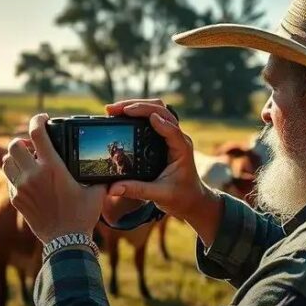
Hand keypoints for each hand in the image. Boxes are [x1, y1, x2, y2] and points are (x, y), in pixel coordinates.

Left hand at [3, 113, 106, 243]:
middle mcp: (33, 175)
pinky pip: (9, 179)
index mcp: (53, 168)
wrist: (65, 241)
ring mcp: (21, 188)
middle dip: (22, 141)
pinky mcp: (16, 199)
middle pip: (14, 145)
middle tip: (32, 145)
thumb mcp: (95, 192)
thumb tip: (109, 166)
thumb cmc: (82, 216)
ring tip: (27, 160)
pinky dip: (16, 175)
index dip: (37, 120)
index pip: (37, 133)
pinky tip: (28, 179)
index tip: (42, 119)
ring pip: (7, 162)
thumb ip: (97, 175)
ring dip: (15, 157)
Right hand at [105, 99, 222, 243]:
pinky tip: (121, 116)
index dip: (151, 118)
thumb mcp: (159, 195)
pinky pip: (152, 118)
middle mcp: (178, 137)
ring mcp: (172, 135)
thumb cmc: (181, 197)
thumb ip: (137, 190)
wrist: (193, 200)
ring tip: (113, 110)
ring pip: (156, 109)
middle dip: (137, 106)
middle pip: (160, 110)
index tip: (131, 114)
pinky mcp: (164, 137)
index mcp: (182, 149)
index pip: (170, 127)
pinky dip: (137, 114)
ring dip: (135, 106)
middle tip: (113, 110)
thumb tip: (113, 188)